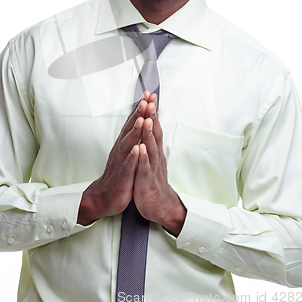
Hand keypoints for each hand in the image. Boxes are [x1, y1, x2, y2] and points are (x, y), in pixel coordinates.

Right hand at [77, 95, 148, 225]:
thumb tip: (142, 117)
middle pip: (130, 128)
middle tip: (146, 100)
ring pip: (128, 144)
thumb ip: (134, 135)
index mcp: (125, 143)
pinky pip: (127, 167)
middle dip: (139, 114)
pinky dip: (132, 158)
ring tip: (142, 120)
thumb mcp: (128, 151)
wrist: (106, 196)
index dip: (141, 108)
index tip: (149, 94)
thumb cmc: (120, 173)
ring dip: (135, 131)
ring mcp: (121, 162)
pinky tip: (137, 150)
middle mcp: (122, 149)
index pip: (133, 122)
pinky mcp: (122, 177)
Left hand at [133, 98, 186, 236]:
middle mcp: (155, 156)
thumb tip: (149, 124)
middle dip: (152, 116)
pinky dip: (143, 159)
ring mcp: (152, 169)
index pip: (153, 127)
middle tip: (151, 100)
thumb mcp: (151, 158)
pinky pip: (144, 169)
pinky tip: (141, 150)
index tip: (150, 95)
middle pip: (154, 133)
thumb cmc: (153, 181)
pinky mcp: (146, 182)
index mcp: (154, 150)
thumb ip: (151, 141)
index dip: (152, 111)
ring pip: (151, 148)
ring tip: (147, 119)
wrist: (160, 206)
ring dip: (149, 133)